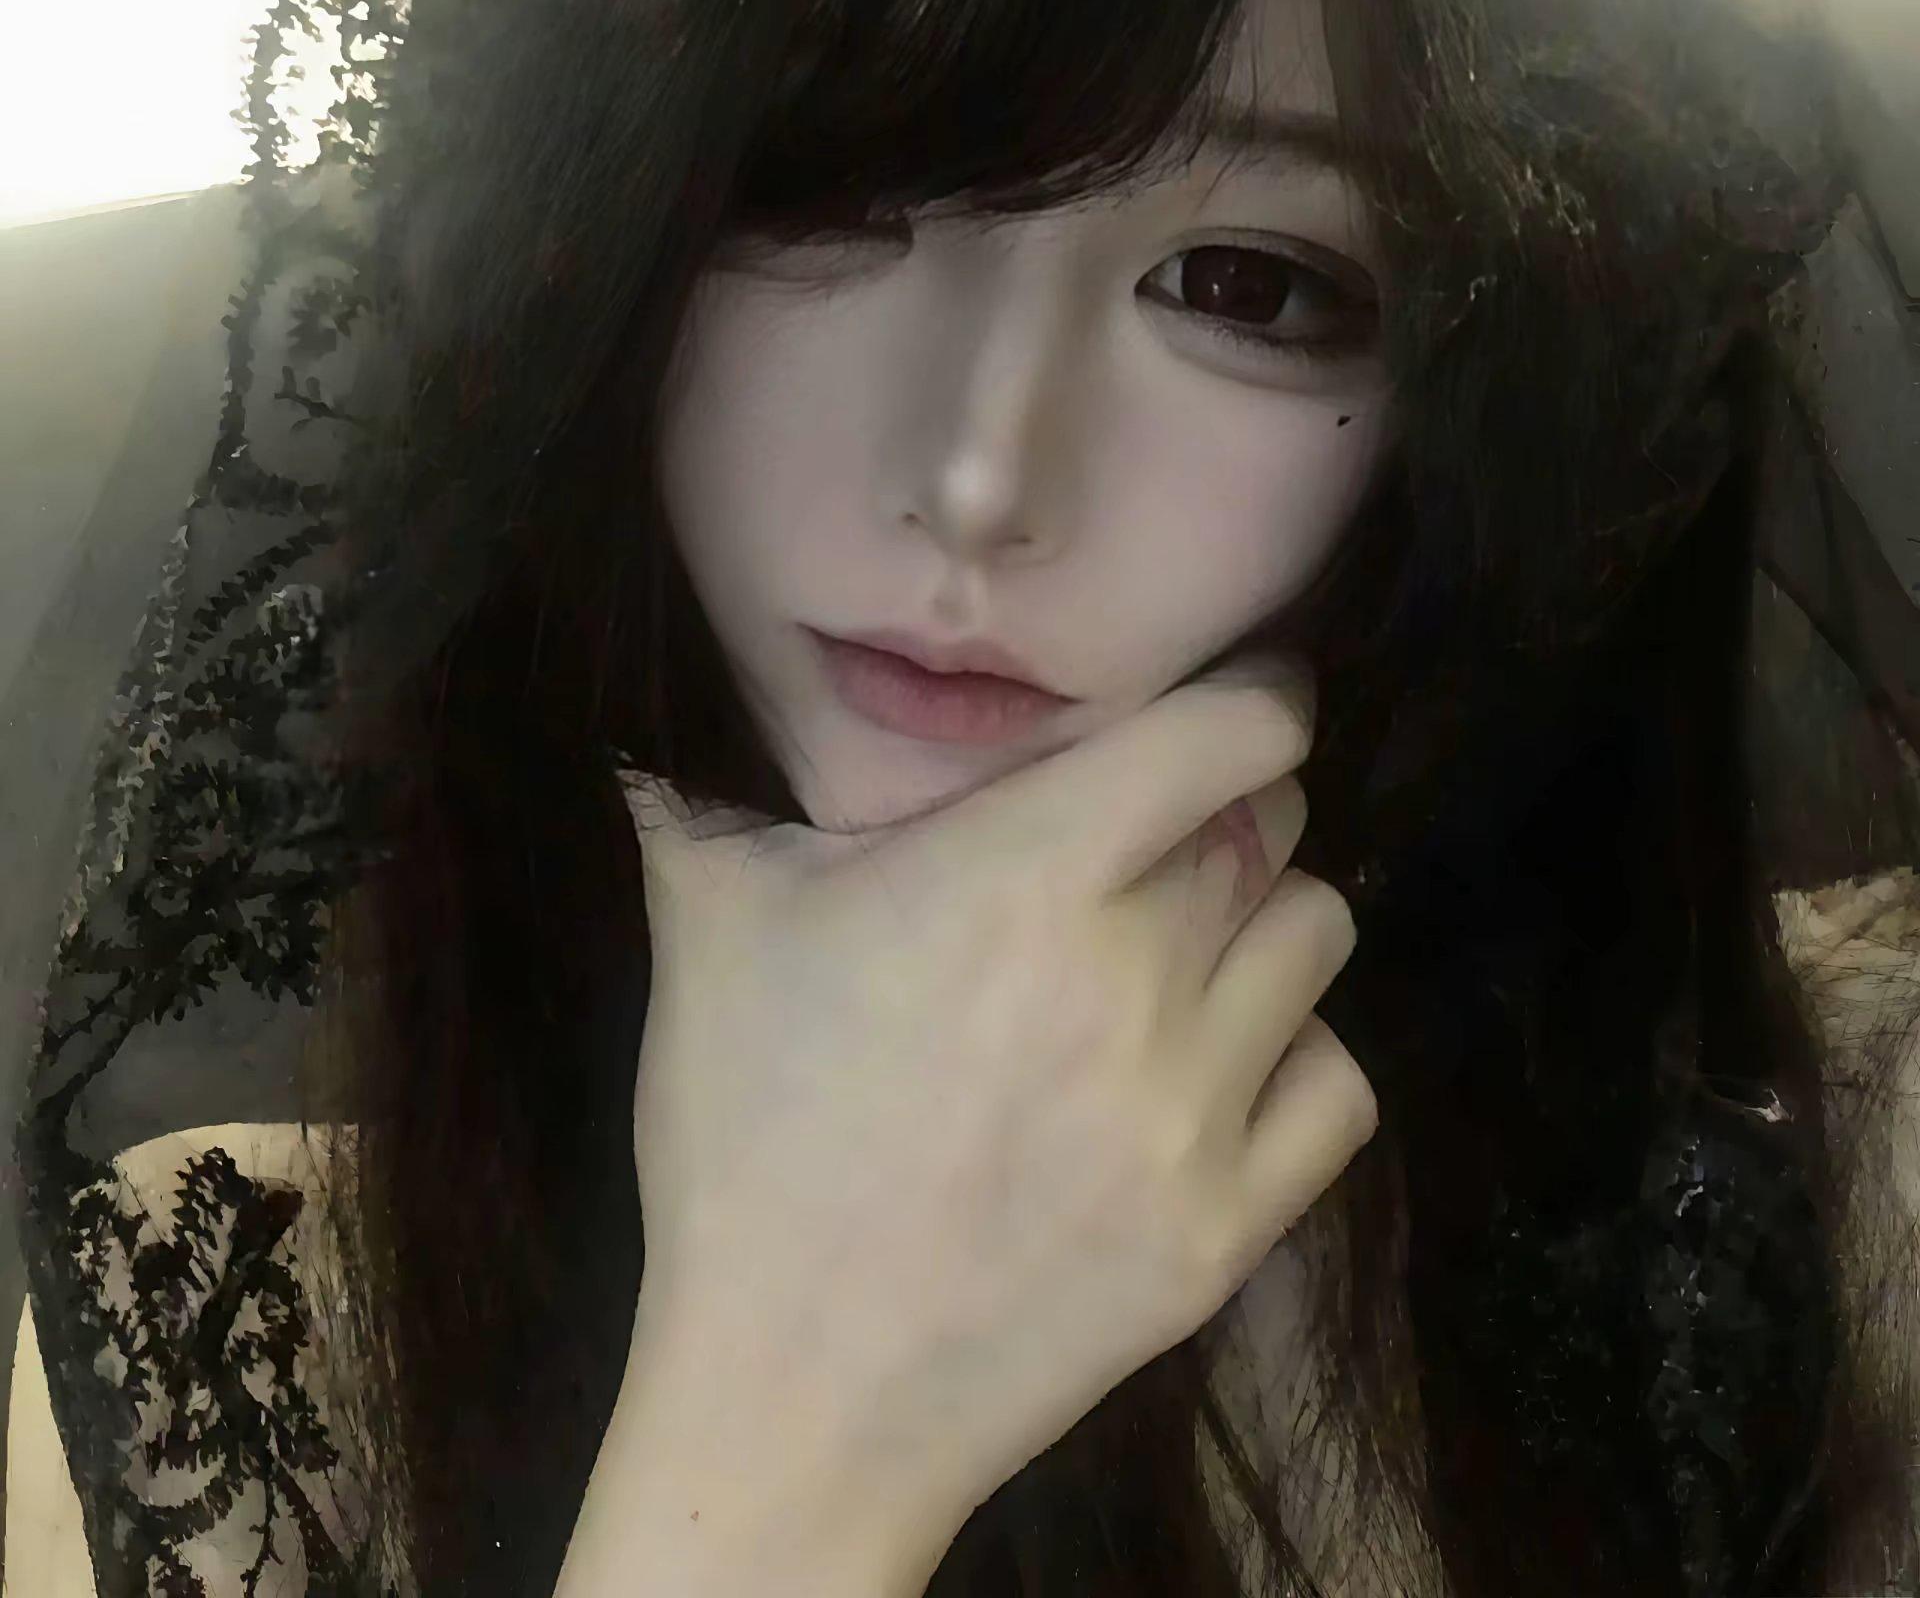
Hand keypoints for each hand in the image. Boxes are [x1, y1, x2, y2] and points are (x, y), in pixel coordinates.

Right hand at [618, 663, 1376, 1556]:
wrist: (790, 1394)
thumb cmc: (745, 1141)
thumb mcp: (708, 931)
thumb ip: (704, 795)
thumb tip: (645, 714)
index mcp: (1024, 875)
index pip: (1230, 731)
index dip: (1255, 697)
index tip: (1240, 702)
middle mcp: (1137, 974)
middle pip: (1275, 827)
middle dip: (1230, 811)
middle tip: (1159, 843)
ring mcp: (1197, 1109)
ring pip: (1317, 938)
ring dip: (1260, 926)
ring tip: (1179, 957)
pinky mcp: (1230, 1227)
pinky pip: (1340, 1084)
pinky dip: (1296, 1057)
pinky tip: (1215, 1071)